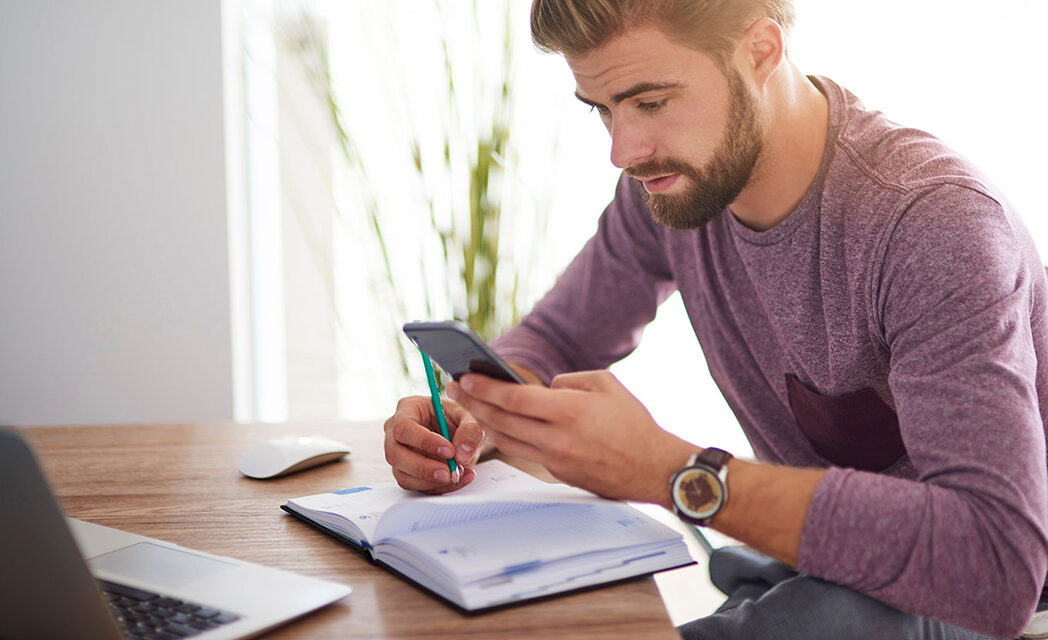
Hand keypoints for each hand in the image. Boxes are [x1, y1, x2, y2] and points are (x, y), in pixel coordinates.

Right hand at [383, 395, 485, 493]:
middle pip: (395, 454)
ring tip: (458, 475)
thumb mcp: (467, 417)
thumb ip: (469, 431)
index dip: (425, 442)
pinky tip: (458, 480)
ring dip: (431, 481)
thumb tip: (461, 456)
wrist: (455, 434)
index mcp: (407, 409)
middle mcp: (394, 432)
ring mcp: (397, 455)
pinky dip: (438, 487)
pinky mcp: (405, 473)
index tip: (449, 451)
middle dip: (423, 468)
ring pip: (403, 475)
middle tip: (449, 472)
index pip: (404, 427)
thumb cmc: (454, 419)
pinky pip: (415, 487)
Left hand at [447, 370, 694, 505]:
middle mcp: (557, 438)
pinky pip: (525, 452)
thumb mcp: (606, 384)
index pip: (514, 398)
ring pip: (507, 440)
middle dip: (474, 402)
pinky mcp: (558, 474)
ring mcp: (555, 460)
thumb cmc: (633, 422)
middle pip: (502, 420)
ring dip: (484, 422)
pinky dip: (508, 437)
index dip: (485, 387)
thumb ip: (569, 381)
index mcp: (569, 411)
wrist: (655, 468)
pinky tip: (498, 424)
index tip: (464, 376)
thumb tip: (545, 388)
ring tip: (469, 404)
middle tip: (454, 387)